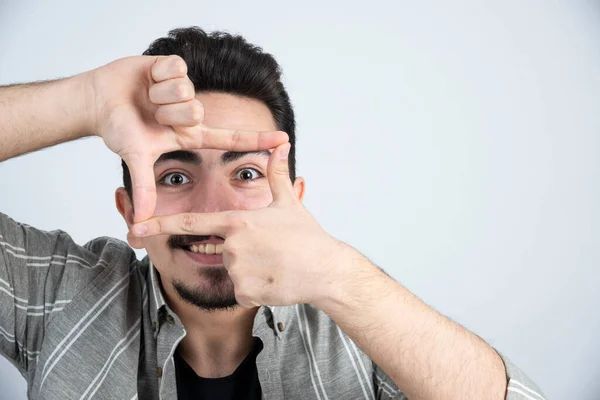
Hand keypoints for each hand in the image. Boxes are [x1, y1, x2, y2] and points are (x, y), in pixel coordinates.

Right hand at [87, 55, 287, 221]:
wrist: (97, 100)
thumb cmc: (118, 128)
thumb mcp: (136, 157)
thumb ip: (144, 187)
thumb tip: (141, 222)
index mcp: (190, 134)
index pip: (230, 138)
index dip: (258, 140)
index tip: (285, 141)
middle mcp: (191, 112)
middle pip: (195, 111)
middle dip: (167, 114)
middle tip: (151, 115)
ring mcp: (184, 89)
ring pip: (185, 90)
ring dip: (159, 95)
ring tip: (146, 97)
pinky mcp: (174, 66)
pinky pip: (176, 68)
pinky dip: (156, 74)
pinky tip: (147, 79)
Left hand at [130, 142, 349, 306]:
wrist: (326, 270)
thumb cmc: (308, 236)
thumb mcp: (289, 203)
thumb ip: (277, 174)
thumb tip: (281, 145)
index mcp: (237, 221)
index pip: (191, 223)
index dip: (161, 224)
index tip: (136, 226)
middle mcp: (233, 244)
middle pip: (220, 251)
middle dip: (240, 253)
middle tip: (269, 252)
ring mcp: (238, 269)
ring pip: (232, 272)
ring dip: (250, 272)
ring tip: (275, 266)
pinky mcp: (245, 291)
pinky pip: (242, 291)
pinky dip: (256, 288)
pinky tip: (275, 280)